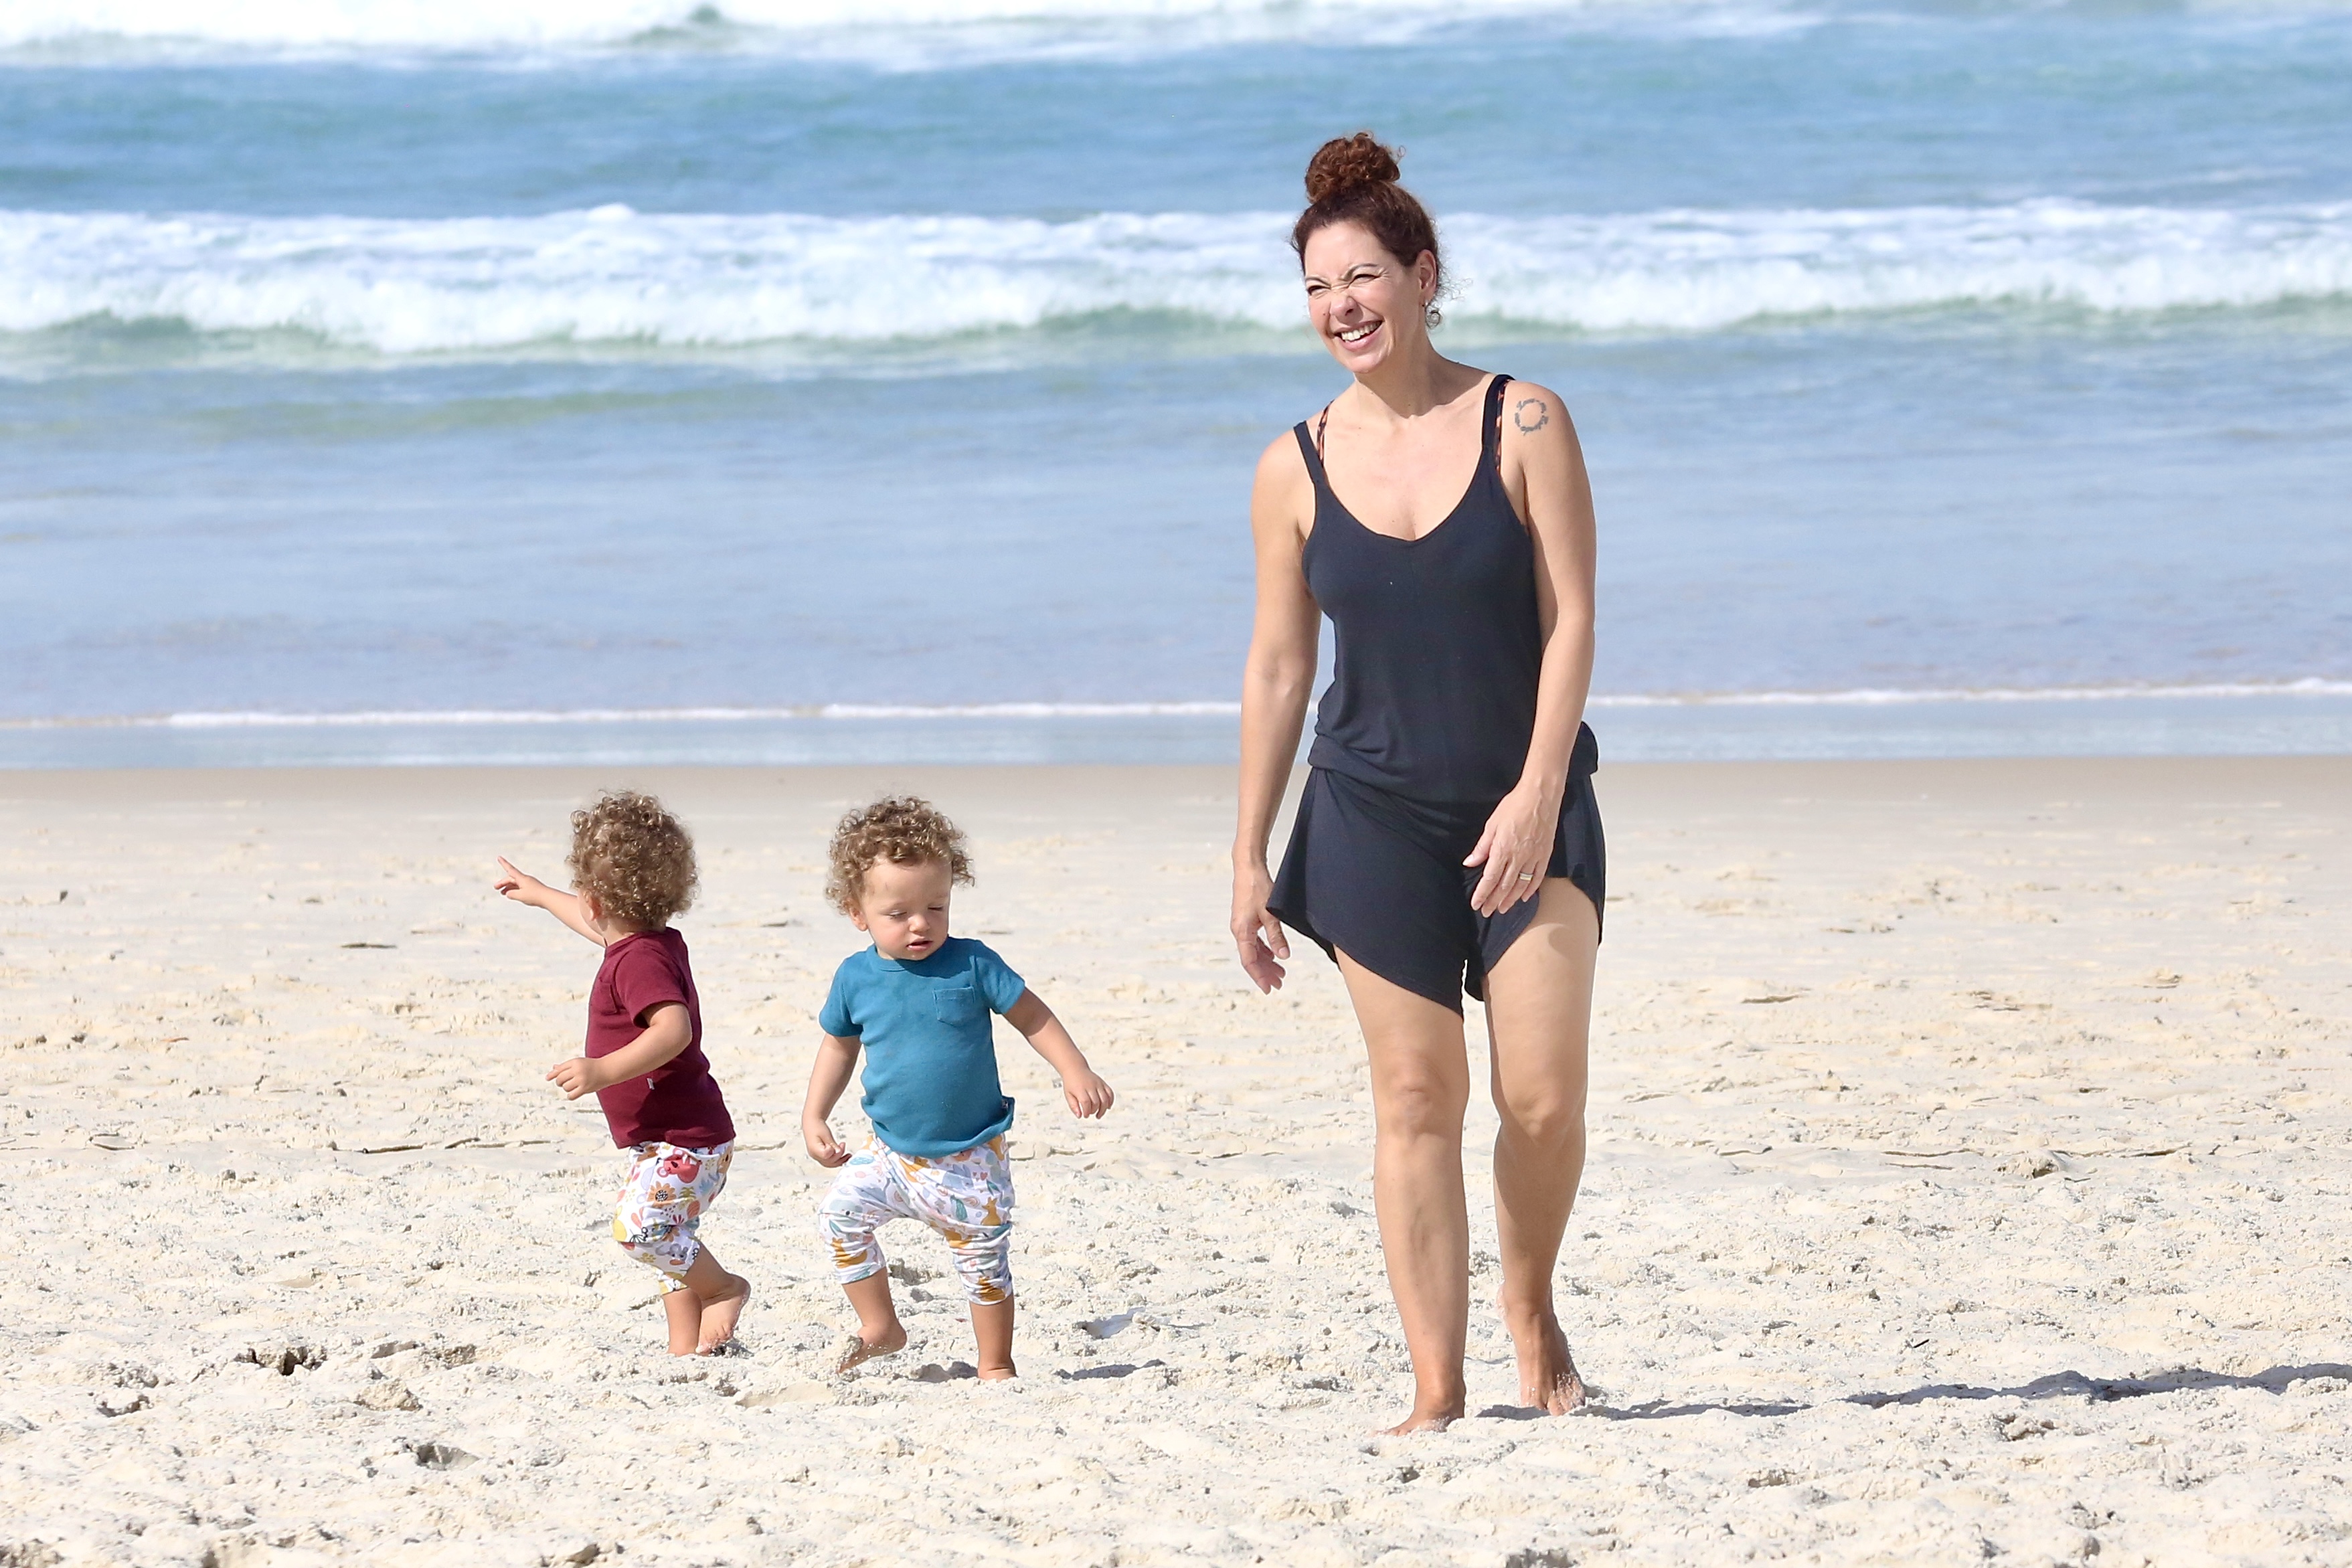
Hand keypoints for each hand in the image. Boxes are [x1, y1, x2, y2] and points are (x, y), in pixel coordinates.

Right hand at [495, 857, 552, 906]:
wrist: (549, 898)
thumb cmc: (535, 895)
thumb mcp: (520, 896)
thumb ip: (511, 894)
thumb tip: (508, 893)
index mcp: (522, 878)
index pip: (510, 869)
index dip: (504, 863)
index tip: (499, 857)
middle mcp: (525, 879)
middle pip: (511, 879)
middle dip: (503, 882)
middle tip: (496, 888)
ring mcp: (529, 884)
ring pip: (516, 884)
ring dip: (508, 887)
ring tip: (503, 893)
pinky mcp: (532, 888)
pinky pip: (521, 887)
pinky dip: (515, 890)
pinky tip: (512, 895)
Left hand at [546, 1056, 607, 1099]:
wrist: (607, 1070)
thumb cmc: (591, 1066)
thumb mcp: (578, 1062)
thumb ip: (566, 1066)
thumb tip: (553, 1068)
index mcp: (575, 1062)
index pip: (559, 1069)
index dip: (552, 1074)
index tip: (547, 1078)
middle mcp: (577, 1070)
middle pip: (560, 1079)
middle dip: (560, 1082)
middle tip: (565, 1082)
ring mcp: (581, 1080)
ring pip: (565, 1087)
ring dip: (567, 1088)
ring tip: (574, 1085)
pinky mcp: (585, 1088)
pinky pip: (571, 1095)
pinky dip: (570, 1095)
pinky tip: (574, 1092)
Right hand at [803, 1117, 848, 1167]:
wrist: (812, 1124)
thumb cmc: (817, 1127)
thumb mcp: (826, 1134)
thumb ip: (832, 1144)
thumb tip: (839, 1152)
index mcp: (814, 1149)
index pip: (826, 1155)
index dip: (833, 1151)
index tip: (835, 1144)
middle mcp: (815, 1155)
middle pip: (829, 1161)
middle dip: (839, 1155)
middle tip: (843, 1145)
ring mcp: (817, 1157)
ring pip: (830, 1164)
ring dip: (840, 1160)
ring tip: (848, 1155)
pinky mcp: (821, 1157)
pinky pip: (829, 1161)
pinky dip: (837, 1159)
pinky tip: (844, 1157)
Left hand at [1061, 1068, 1114, 1119]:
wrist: (1075, 1068)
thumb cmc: (1071, 1083)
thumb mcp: (1068, 1094)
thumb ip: (1073, 1106)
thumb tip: (1079, 1116)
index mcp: (1080, 1088)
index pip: (1086, 1103)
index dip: (1086, 1112)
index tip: (1085, 1115)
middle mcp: (1090, 1085)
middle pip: (1096, 1102)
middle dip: (1093, 1111)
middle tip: (1089, 1113)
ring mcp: (1098, 1083)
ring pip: (1105, 1099)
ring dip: (1103, 1109)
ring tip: (1098, 1115)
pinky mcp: (1103, 1083)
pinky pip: (1110, 1093)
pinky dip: (1110, 1101)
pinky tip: (1107, 1107)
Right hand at [1231, 862, 1288, 993]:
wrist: (1247, 868)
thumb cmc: (1257, 887)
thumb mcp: (1270, 914)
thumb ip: (1277, 936)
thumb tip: (1283, 956)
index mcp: (1242, 932)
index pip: (1250, 962)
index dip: (1260, 977)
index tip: (1269, 988)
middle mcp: (1239, 931)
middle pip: (1252, 959)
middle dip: (1266, 973)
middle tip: (1279, 983)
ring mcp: (1242, 926)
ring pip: (1254, 951)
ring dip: (1266, 962)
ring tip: (1280, 972)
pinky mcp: (1246, 920)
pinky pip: (1254, 941)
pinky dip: (1264, 950)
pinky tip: (1273, 955)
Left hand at [1463, 781, 1560, 917]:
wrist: (1540, 796)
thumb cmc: (1514, 806)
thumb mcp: (1492, 824)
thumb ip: (1482, 847)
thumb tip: (1469, 863)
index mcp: (1502, 849)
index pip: (1490, 878)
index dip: (1482, 894)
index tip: (1476, 904)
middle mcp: (1518, 857)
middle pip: (1504, 886)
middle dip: (1494, 901)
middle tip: (1487, 912)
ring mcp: (1533, 857)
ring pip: (1520, 885)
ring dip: (1510, 899)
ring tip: (1502, 909)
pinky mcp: (1545, 854)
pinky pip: (1537, 877)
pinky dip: (1530, 889)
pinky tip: (1523, 897)